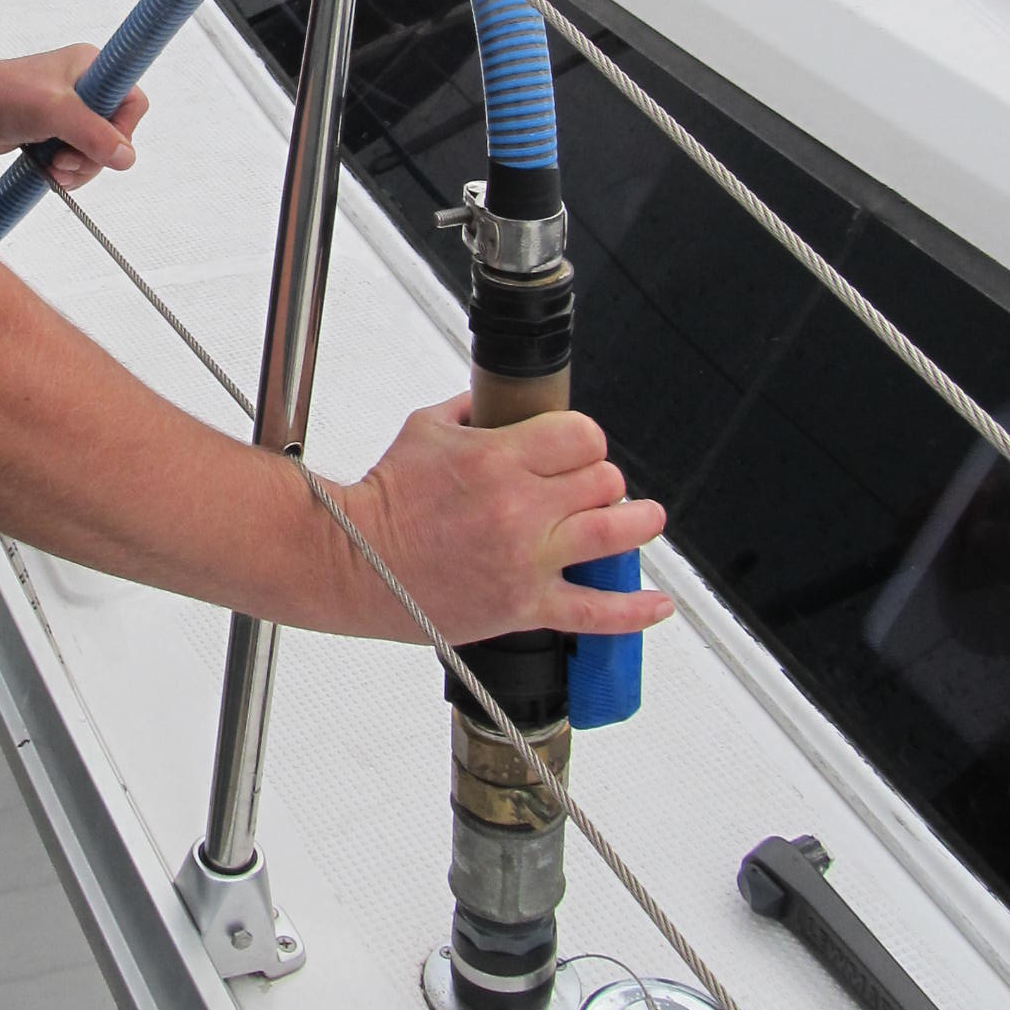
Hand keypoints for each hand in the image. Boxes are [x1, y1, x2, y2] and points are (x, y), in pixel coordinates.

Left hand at [0, 43, 146, 188]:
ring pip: (95, 151)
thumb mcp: (55, 112)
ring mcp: (66, 112)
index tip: (104, 144)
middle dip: (94, 156)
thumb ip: (94, 134)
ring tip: (54, 168)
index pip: (131, 101)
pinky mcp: (51, 132)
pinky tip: (48, 171)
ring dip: (79, 168)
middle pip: (114, 133)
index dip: (122, 128)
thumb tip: (125, 157)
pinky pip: (74, 159)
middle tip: (66, 160)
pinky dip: (65, 171)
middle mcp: (82, 88)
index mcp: (90, 67)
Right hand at [345, 395, 669, 645]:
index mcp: (497, 458)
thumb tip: (499, 398)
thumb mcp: (425, 427)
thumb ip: (472, 408)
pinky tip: (656, 602)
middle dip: (602, 478)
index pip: (582, 435)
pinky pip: (596, 612)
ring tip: (644, 519)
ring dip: (639, 523)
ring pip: (615, 534)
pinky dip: (635, 608)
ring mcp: (526, 560)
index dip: (585, 439)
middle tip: (589, 486)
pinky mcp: (524, 606)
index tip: (576, 448)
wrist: (352, 560)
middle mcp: (519, 508)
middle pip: (604, 480)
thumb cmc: (383, 499)